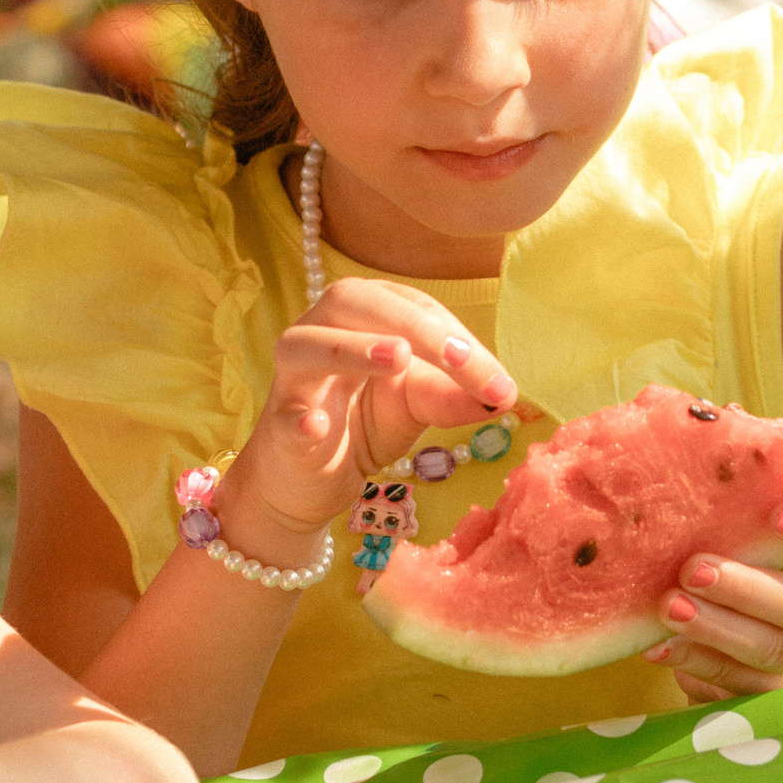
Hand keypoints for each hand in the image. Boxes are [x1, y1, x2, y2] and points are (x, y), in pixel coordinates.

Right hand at [220, 279, 518, 553]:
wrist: (308, 480)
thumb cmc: (363, 422)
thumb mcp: (417, 405)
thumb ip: (454, 394)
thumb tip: (504, 394)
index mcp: (359, 316)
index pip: (408, 305)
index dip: (452, 333)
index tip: (496, 379)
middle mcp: (318, 332)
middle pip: (351, 302)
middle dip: (413, 326)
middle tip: (459, 361)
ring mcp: (292, 380)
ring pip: (305, 346)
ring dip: (350, 348)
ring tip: (397, 358)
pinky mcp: (278, 428)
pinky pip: (284, 417)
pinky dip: (301, 419)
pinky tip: (318, 426)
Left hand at [642, 504, 782, 700]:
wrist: (760, 633)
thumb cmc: (764, 563)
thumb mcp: (770, 539)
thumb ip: (755, 505)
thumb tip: (711, 436)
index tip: (777, 515)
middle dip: (747, 589)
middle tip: (694, 568)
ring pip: (770, 652)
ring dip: (715, 629)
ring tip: (669, 606)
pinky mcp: (780, 700)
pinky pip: (737, 685)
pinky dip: (695, 662)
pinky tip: (658, 646)